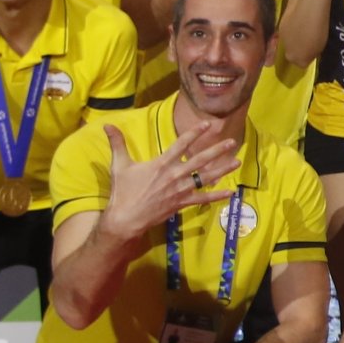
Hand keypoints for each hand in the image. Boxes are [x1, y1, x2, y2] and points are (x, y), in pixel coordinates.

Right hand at [101, 122, 243, 239]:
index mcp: (161, 163)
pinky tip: (230, 193)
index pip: (181, 144)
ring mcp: (180, 190)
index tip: (207, 124)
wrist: (126, 218)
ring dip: (222, 170)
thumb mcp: (119, 165)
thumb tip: (107, 125)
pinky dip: (217, 196)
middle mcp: (174, 175)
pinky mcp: (181, 204)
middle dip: (217, 150)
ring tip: (236, 162)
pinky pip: (203, 199)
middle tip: (231, 142)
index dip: (195, 133)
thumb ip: (117, 143)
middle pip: (200, 160)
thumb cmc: (123, 192)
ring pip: (205, 178)